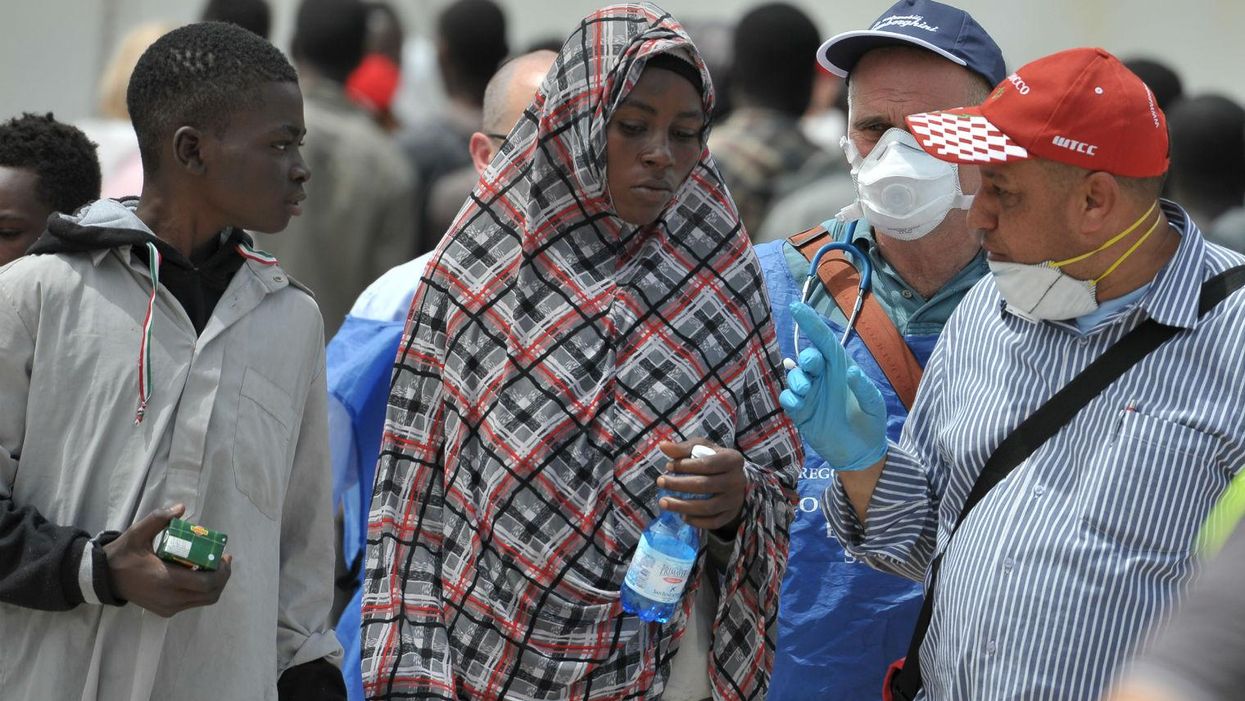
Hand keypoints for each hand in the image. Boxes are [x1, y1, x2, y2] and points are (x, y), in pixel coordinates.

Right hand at [102, 504, 232, 616]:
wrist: (104, 578)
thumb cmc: (123, 554)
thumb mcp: (138, 533)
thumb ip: (158, 518)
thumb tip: (181, 508)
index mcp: (165, 579)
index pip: (205, 583)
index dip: (221, 571)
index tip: (224, 556)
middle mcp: (170, 598)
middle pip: (210, 594)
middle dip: (222, 577)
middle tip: (224, 560)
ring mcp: (168, 607)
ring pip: (203, 601)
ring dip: (214, 584)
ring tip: (215, 566)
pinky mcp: (165, 611)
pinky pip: (192, 603)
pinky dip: (202, 590)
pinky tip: (199, 574)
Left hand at [655, 440, 746, 530]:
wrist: (733, 479)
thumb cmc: (713, 460)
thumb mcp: (700, 449)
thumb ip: (682, 449)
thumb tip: (663, 446)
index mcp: (732, 459)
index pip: (707, 464)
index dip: (685, 466)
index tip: (668, 466)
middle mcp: (737, 480)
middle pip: (705, 485)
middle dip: (679, 484)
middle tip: (660, 482)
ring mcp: (735, 500)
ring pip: (707, 507)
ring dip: (682, 506)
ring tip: (663, 502)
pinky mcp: (731, 514)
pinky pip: (713, 522)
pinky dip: (696, 521)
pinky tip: (682, 516)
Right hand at [779, 302, 887, 470]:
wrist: (861, 454)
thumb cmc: (870, 423)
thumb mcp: (874, 405)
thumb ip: (863, 387)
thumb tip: (849, 371)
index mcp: (840, 369)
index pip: (824, 341)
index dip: (811, 323)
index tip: (796, 307)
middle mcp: (823, 378)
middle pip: (808, 358)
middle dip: (807, 359)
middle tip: (812, 366)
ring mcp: (810, 394)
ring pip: (795, 377)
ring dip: (797, 380)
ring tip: (806, 391)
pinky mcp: (801, 412)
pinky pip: (788, 399)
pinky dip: (790, 398)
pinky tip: (799, 405)